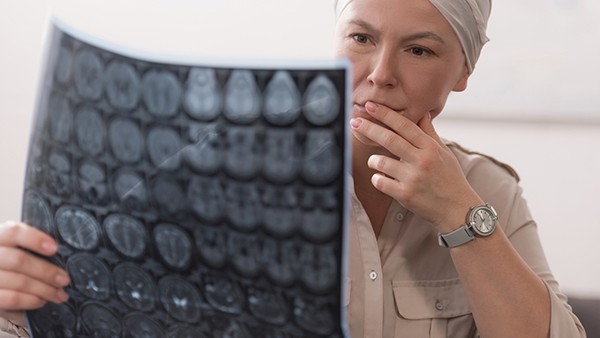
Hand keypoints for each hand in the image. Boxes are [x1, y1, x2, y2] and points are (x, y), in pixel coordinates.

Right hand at [0, 221, 69, 324]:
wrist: (0, 286)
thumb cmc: (13, 265)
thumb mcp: (19, 250)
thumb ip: (32, 246)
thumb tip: (60, 250)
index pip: (13, 232)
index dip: (35, 239)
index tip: (55, 248)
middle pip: (18, 260)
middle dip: (46, 271)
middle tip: (65, 280)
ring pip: (19, 281)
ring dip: (45, 289)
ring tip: (60, 294)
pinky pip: (12, 299)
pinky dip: (31, 300)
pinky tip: (42, 301)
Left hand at [350, 101, 481, 230]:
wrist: (457, 208)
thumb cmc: (450, 179)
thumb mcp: (444, 153)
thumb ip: (430, 134)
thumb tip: (423, 114)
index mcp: (430, 148)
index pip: (404, 125)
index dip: (385, 114)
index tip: (370, 106)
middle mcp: (421, 160)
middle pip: (389, 139)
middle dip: (369, 128)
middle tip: (354, 121)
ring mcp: (412, 178)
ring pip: (380, 162)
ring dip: (373, 160)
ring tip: (376, 162)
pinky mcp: (405, 194)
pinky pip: (380, 182)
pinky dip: (377, 178)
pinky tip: (382, 178)